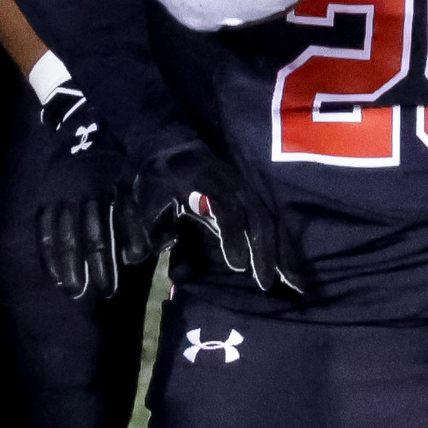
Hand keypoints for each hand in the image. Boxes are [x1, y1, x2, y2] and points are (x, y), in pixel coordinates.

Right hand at [25, 74, 136, 301]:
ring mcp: (62, 192)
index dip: (127, 244)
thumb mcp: (139, 167)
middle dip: (99, 264)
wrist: (82, 115)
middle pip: (92, 232)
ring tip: (76, 290)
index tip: (133, 264)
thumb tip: (161, 241)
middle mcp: (87, 188)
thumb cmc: (120, 148)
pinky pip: (44, 228)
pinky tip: (54, 275)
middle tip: (105, 292)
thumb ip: (149, 202)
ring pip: (65, 234)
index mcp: (114, 180)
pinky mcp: (46, 195)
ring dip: (70, 265)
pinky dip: (48, 253)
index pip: (122, 218)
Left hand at [134, 139, 312, 297]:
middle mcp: (235, 182)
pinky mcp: (250, 199)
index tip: (238, 266)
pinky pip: (271, 223)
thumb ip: (142, 220)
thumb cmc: (158, 170)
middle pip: (257, 216)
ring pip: (269, 221)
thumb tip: (133, 257)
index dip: (234, 236)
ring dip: (281, 252)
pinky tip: (292, 272)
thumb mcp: (146, 189)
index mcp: (209, 177)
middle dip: (265, 251)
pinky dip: (283, 247)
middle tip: (266, 284)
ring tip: (293, 285)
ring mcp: (246, 189)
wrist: (172, 142)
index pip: (228, 207)